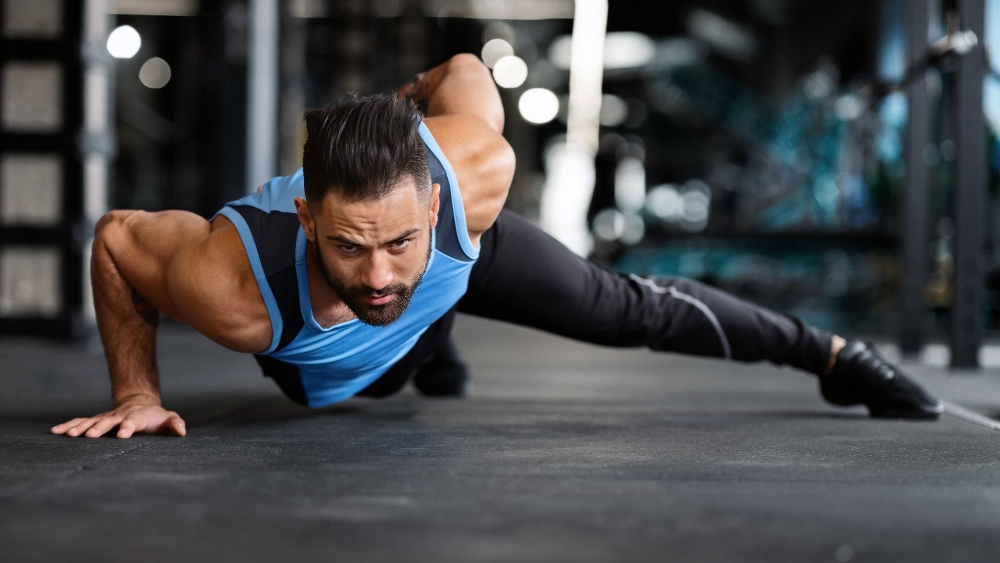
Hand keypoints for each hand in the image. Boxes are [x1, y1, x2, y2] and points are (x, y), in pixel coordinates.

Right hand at [51, 398, 186, 438]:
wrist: (140, 404)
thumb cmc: (155, 417)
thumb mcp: (167, 419)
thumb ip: (174, 424)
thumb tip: (182, 430)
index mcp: (136, 417)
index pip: (132, 422)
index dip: (127, 427)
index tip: (122, 435)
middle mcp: (118, 416)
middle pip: (107, 421)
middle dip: (98, 428)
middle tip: (88, 436)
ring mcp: (106, 417)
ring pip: (90, 421)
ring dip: (79, 427)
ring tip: (67, 434)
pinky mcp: (96, 420)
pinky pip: (80, 422)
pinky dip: (69, 425)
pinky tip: (55, 432)